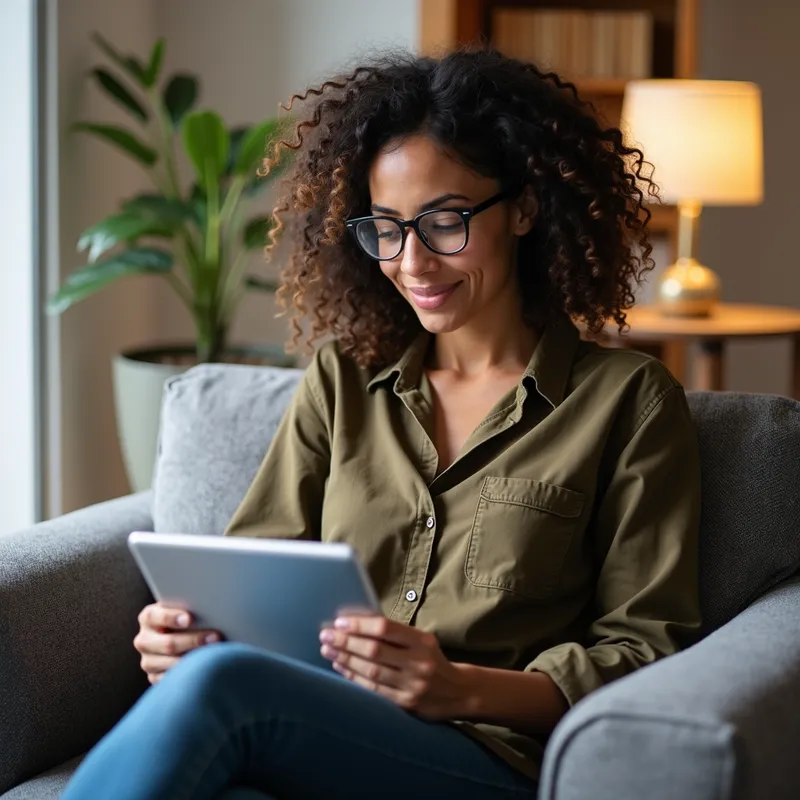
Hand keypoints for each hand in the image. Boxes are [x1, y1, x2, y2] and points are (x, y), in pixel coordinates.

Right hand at [134, 602, 220, 683]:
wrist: (181, 636)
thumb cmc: (188, 617)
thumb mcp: (184, 609)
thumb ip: (190, 607)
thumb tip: (209, 608)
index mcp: (148, 617)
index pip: (154, 616)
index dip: (171, 617)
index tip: (189, 619)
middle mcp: (144, 640)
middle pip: (168, 643)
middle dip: (193, 640)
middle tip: (215, 637)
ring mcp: (148, 661)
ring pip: (171, 663)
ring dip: (195, 659)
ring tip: (214, 653)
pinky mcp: (155, 677)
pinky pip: (172, 679)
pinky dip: (189, 673)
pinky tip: (203, 668)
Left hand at [319, 615, 473, 719]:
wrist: (458, 692)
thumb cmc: (431, 659)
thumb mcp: (422, 640)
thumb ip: (395, 634)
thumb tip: (358, 622)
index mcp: (422, 642)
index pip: (385, 629)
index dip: (360, 625)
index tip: (339, 621)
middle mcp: (418, 663)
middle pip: (374, 651)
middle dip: (346, 642)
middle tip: (325, 635)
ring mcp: (411, 685)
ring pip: (370, 671)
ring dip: (345, 659)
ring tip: (328, 649)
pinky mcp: (404, 704)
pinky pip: (373, 690)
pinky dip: (353, 677)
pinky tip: (340, 666)